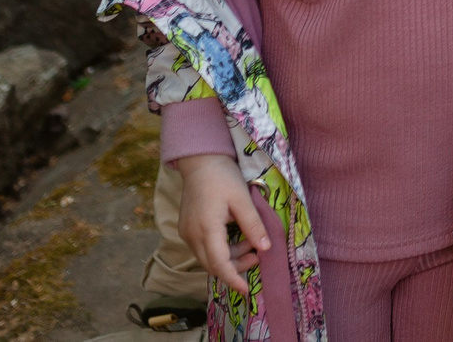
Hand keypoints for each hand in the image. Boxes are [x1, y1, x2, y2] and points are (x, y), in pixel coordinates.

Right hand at [177, 153, 267, 285]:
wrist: (200, 161)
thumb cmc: (223, 177)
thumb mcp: (243, 200)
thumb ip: (253, 225)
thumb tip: (266, 249)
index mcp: (206, 229)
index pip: (219, 264)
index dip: (233, 279)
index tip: (247, 291)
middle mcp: (192, 235)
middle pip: (212, 265)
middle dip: (236, 267)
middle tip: (258, 257)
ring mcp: (187, 233)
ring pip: (208, 258)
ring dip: (230, 257)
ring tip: (252, 243)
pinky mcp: (187, 229)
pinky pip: (204, 249)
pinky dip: (221, 249)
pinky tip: (236, 237)